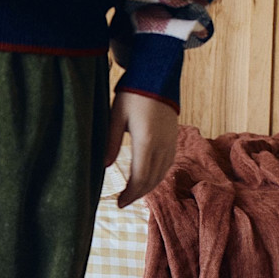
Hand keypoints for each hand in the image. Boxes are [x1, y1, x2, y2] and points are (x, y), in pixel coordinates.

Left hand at [105, 90, 179, 206]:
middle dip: (137, 194)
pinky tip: (147, 180)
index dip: (130, 194)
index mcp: (147, 141)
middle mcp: (162, 145)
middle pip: (151, 180)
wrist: (158, 75)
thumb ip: (111, 142)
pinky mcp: (174, 138)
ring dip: (148, 188)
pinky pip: (167, 164)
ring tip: (132, 194)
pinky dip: (157, 176)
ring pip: (162, 174)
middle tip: (122, 203)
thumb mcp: (116, 115)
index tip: (119, 203)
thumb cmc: (133, 93)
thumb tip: (104, 167)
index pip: (140, 178)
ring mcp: (171, 142)